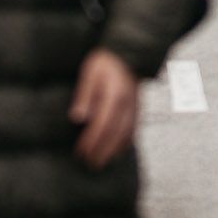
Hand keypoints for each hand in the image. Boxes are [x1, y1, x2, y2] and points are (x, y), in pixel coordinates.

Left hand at [69, 48, 138, 169]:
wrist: (128, 52)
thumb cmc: (106, 61)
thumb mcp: (90, 72)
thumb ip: (85, 94)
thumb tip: (78, 117)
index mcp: (115, 95)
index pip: (102, 124)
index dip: (92, 141)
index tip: (81, 153)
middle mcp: (128, 104)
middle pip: (115, 133)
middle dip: (102, 151)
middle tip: (91, 165)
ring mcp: (135, 106)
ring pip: (126, 134)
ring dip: (114, 150)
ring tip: (103, 162)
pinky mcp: (139, 107)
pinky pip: (134, 128)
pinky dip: (126, 142)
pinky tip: (119, 151)